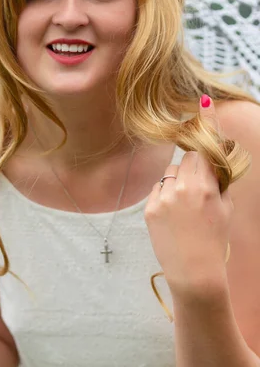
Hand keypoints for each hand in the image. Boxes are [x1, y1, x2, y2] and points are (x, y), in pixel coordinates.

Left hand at [144, 95, 233, 298]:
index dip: (205, 125)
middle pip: (187, 158)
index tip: (203, 101)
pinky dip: (164, 197)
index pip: (204, 149)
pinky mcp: (149, 208)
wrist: (195, 273)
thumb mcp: (225, 209)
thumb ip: (218, 182)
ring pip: (170, 174)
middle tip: (198, 187)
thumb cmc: (214, 241)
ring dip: (177, 183)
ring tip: (183, 210)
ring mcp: (164, 197)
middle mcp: (184, 187)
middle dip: (193, 167)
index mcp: (206, 187)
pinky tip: (172, 218)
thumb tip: (213, 163)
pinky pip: (158, 189)